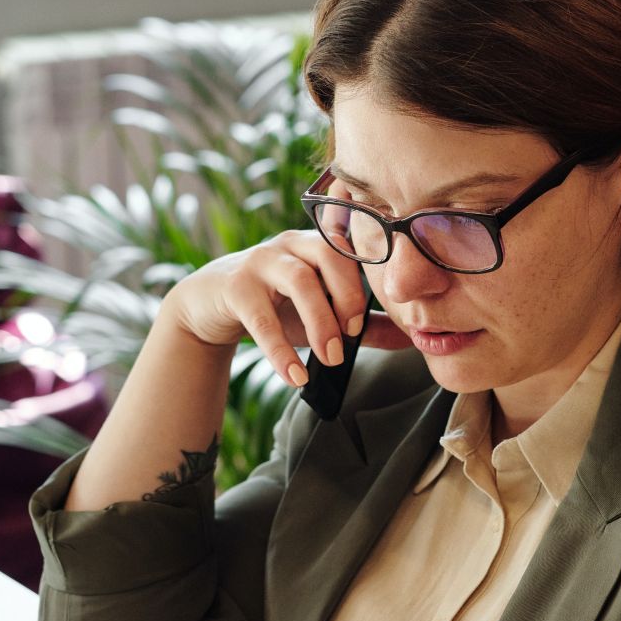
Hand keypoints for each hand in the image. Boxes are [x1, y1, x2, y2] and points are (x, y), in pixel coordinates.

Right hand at [165, 229, 409, 386]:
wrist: (210, 305)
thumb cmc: (275, 305)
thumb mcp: (319, 312)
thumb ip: (363, 324)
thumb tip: (410, 338)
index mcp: (317, 244)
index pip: (352, 249)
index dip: (364, 282)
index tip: (363, 322)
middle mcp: (291, 243)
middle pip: (329, 255)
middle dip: (346, 299)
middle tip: (349, 341)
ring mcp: (261, 260)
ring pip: (299, 280)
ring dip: (320, 323)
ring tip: (329, 359)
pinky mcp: (234, 285)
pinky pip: (262, 318)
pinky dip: (281, 351)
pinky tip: (294, 376)